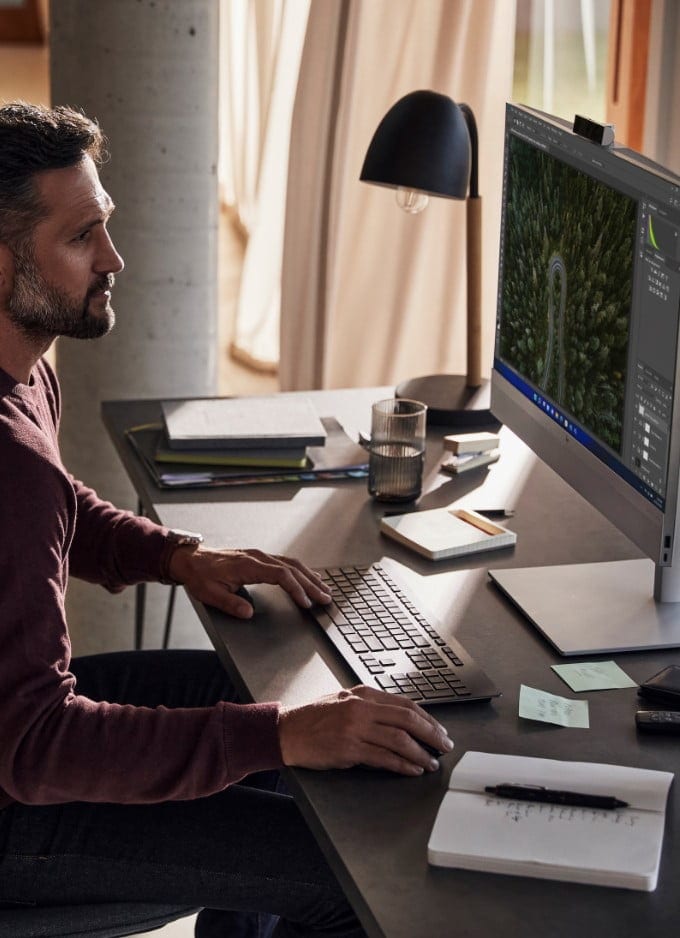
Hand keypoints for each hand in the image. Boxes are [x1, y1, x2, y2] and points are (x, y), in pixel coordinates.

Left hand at [168, 545, 331, 617]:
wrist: (191, 560)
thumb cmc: (200, 575)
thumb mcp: (210, 594)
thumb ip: (230, 604)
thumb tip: (248, 613)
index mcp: (248, 565)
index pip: (280, 575)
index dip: (295, 588)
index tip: (305, 601)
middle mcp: (257, 557)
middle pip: (292, 568)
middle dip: (311, 584)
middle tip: (326, 598)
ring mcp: (260, 556)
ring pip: (292, 563)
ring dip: (309, 576)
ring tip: (324, 589)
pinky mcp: (259, 558)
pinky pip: (285, 562)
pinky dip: (300, 571)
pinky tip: (308, 577)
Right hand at [278, 685, 453, 775]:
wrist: (286, 731)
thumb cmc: (313, 718)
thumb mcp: (343, 700)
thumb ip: (369, 706)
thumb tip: (399, 718)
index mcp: (362, 694)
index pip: (404, 704)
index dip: (426, 719)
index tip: (438, 730)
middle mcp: (361, 708)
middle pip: (407, 719)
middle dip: (431, 734)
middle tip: (444, 746)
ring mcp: (355, 728)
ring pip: (399, 740)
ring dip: (421, 753)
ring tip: (431, 762)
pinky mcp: (349, 749)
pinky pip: (383, 758)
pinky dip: (403, 765)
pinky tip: (413, 769)